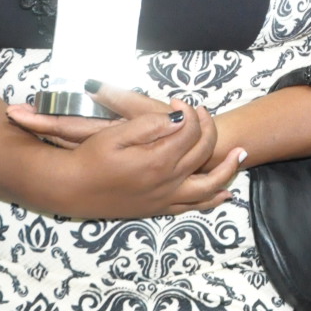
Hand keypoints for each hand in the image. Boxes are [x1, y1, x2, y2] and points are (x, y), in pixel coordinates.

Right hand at [33, 83, 245, 218]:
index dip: (189, 112)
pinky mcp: (158, 208)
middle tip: (203, 114)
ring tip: (241, 154)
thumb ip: (150, 125)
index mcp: (157, 160)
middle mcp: (167, 181)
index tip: (179, 101)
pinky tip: (224, 194)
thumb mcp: (115, 134)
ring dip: (228, 169)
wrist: (69, 190)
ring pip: (208, 185)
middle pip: (202, 152)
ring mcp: (165, 198)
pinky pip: (194, 206)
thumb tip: (179, 118)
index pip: (190, 131)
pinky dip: (212, 200)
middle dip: (208, 129)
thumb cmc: (87, 159)